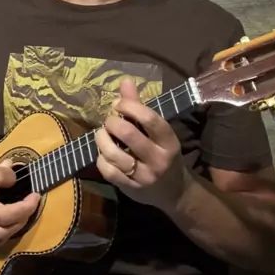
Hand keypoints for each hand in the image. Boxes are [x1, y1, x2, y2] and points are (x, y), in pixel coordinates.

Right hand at [0, 159, 40, 244]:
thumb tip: (12, 168)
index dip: (10, 176)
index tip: (15, 175)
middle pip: (2, 216)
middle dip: (25, 208)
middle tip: (34, 198)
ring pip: (0, 234)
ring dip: (19, 224)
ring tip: (26, 212)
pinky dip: (7, 233)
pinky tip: (13, 224)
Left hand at [94, 78, 184, 209]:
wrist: (174, 193)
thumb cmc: (163, 154)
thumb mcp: (158, 132)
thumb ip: (140, 107)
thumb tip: (125, 81)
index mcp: (169, 141)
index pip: (150, 119)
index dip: (130, 106)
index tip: (118, 104)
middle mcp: (158, 159)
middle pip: (128, 134)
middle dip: (112, 122)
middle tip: (109, 120)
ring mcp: (144, 176)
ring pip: (114, 153)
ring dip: (102, 139)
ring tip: (102, 134)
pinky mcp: (130, 188)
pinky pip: (108, 170)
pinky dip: (100, 158)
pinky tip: (103, 153)